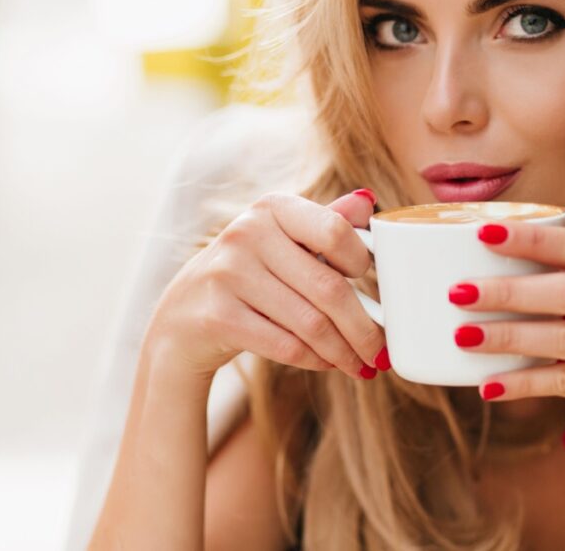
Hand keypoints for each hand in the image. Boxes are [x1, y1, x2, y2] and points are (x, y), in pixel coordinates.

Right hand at [144, 189, 386, 380]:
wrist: (182, 318)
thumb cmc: (250, 276)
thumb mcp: (283, 243)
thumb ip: (325, 223)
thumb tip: (368, 201)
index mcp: (271, 208)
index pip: (335, 231)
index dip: (363, 264)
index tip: (377, 288)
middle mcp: (246, 234)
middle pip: (328, 287)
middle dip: (364, 326)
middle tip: (381, 350)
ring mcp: (228, 274)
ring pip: (310, 323)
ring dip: (344, 350)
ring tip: (363, 364)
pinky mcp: (217, 316)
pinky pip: (286, 345)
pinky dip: (316, 360)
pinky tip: (329, 364)